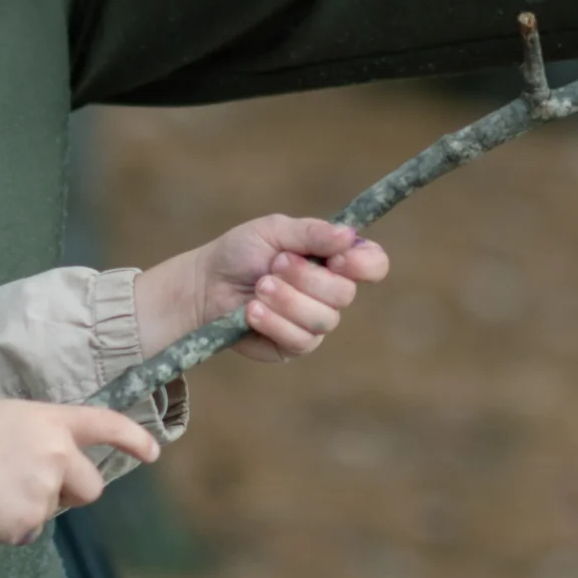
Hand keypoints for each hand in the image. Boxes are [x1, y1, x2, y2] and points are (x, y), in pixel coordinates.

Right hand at [0, 400, 157, 544]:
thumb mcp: (4, 419)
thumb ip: (39, 435)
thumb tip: (55, 459)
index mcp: (49, 420)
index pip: (104, 423)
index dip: (132, 437)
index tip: (151, 451)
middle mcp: (57, 453)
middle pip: (91, 485)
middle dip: (73, 492)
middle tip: (33, 486)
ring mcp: (47, 489)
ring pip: (56, 509)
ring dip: (35, 506)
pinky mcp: (32, 521)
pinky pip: (31, 530)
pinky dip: (13, 525)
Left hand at [135, 215, 389, 362]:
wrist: (203, 285)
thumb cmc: (239, 253)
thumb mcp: (273, 230)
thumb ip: (311, 233)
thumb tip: (349, 235)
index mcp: (332, 259)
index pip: (373, 264)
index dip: (364, 264)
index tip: (338, 259)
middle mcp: (330, 292)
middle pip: (346, 294)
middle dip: (306, 278)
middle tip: (274, 265)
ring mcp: (314, 322)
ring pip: (323, 319)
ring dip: (287, 300)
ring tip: (258, 287)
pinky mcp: (293, 346)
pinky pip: (300, 340)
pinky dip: (273, 322)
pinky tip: (251, 311)